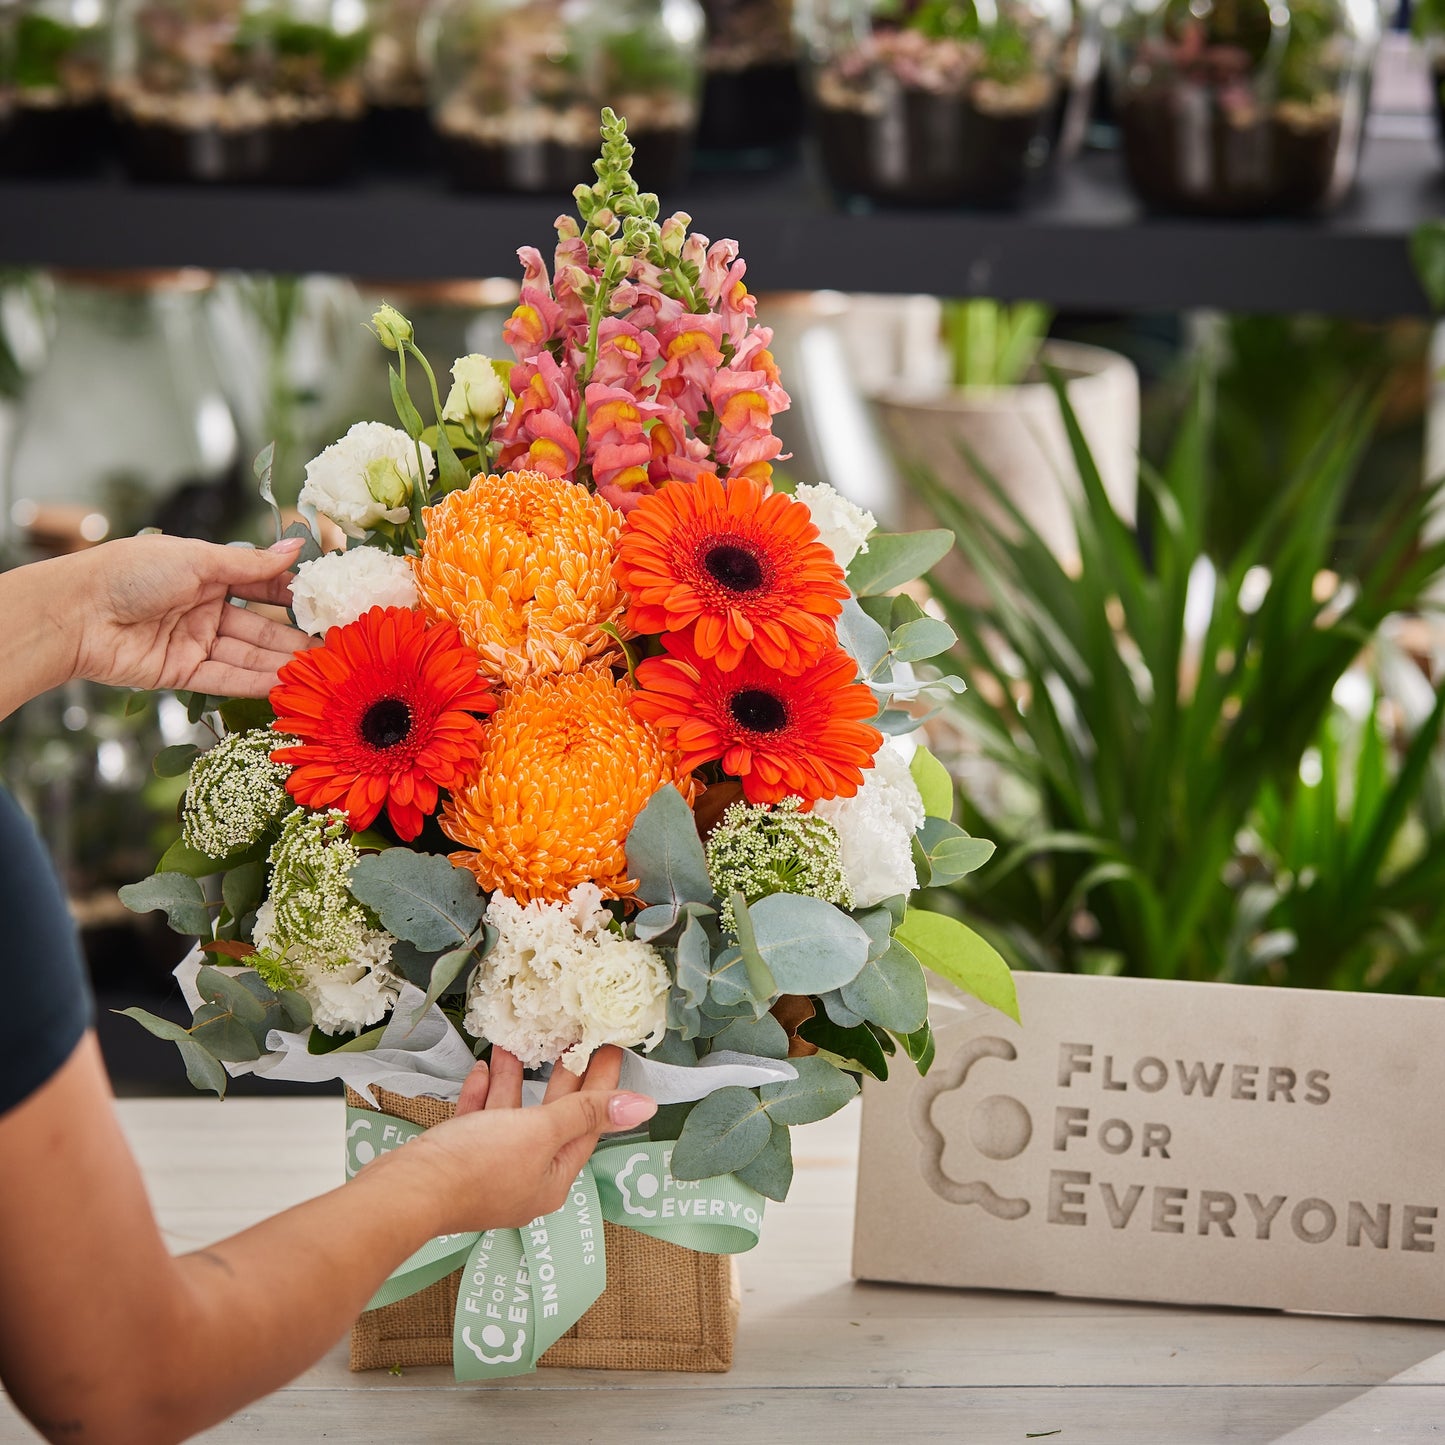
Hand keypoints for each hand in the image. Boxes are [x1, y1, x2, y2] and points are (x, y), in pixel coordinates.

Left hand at [66, 533, 312, 697]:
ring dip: (282, 662)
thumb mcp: (197, 559)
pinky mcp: (182, 673)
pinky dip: (255, 682)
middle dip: (295, 636)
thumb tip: (296, 546)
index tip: (327, 602)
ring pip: (248, 654)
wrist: (75, 613)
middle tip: (335, 645)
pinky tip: (286, 684)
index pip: (260, 585)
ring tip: (320, 669)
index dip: (291, 594)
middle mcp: (204, 609)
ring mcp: (194, 642)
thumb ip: (250, 563)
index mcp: (206, 573)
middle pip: (259, 625)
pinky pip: (226, 678)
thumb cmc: (130, 572)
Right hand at [403, 1046, 655, 1234]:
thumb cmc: (477, 1165)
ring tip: (517, 1044)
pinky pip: (479, 1122)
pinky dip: (483, 1095)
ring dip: (516, 1080)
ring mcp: (489, 1171)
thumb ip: (586, 1113)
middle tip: (573, 1037)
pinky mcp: (458, 1160)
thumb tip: (645, 1107)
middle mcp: (524, 1178)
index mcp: (552, 1178)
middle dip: (561, 1077)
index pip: (588, 1124)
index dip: (602, 1084)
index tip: (609, 1047)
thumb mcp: (539, 1132)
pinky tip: (484, 1068)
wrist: (405, 1193)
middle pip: (552, 1119)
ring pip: (511, 1116)